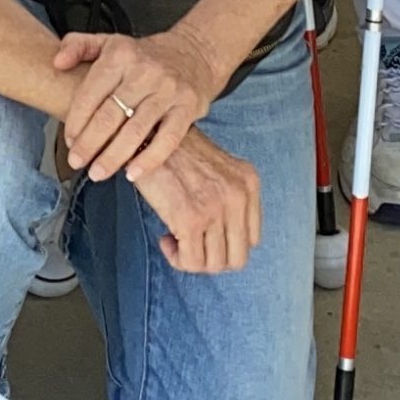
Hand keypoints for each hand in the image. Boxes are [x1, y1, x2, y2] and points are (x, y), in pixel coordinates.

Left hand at [56, 25, 223, 180]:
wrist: (193, 54)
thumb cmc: (144, 56)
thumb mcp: (109, 41)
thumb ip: (77, 46)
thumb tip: (57, 63)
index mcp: (120, 54)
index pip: (91, 93)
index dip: (77, 121)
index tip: (70, 141)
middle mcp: (145, 72)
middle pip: (110, 115)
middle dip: (90, 144)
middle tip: (77, 162)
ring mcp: (168, 91)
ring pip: (136, 131)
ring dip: (113, 157)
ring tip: (98, 172)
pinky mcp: (188, 108)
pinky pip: (167, 140)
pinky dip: (149, 160)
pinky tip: (132, 173)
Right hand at [129, 131, 261, 274]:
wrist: (146, 134)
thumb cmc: (174, 151)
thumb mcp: (217, 168)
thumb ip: (229, 197)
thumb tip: (224, 239)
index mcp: (248, 182)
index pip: (252, 240)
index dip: (225, 244)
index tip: (205, 235)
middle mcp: (238, 196)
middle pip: (237, 258)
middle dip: (210, 258)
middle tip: (190, 243)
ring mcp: (216, 208)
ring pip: (213, 265)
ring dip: (191, 259)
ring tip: (175, 239)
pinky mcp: (190, 219)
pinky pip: (190, 262)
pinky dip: (176, 258)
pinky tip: (165, 238)